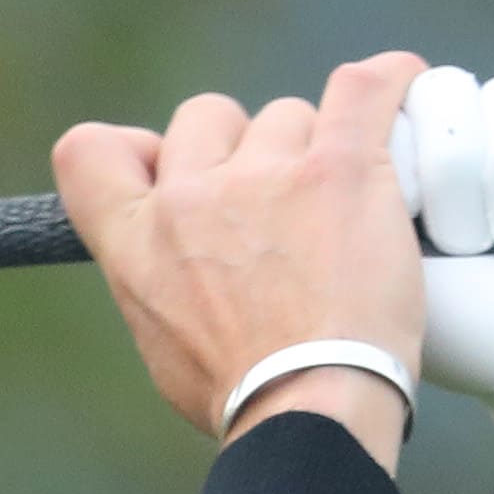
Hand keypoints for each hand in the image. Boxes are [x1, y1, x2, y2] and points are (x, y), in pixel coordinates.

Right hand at [52, 51, 430, 467]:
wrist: (307, 410)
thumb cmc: (241, 394)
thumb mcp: (161, 340)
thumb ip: (158, 277)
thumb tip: (178, 259)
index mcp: (135, 240)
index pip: (89, 150)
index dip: (138, 150)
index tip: (171, 170)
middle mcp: (190, 196)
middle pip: (207, 116)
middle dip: (241, 149)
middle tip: (279, 209)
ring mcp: (265, 175)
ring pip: (289, 116)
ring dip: (315, 151)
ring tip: (345, 214)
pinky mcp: (339, 167)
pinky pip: (364, 88)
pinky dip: (389, 83)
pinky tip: (404, 87)